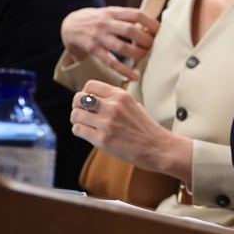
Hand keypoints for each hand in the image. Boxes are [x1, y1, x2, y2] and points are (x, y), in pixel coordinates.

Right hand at [60, 6, 158, 82]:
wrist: (69, 25)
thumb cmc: (95, 20)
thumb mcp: (109, 12)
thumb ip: (126, 18)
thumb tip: (150, 26)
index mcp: (113, 12)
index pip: (136, 14)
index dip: (150, 23)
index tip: (160, 31)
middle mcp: (106, 23)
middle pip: (130, 30)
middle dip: (145, 40)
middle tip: (154, 47)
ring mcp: (99, 36)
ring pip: (121, 46)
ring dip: (137, 53)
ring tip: (145, 57)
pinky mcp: (93, 49)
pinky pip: (110, 61)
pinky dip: (123, 70)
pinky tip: (134, 76)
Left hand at [69, 80, 191, 180]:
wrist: (158, 148)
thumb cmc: (146, 129)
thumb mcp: (134, 105)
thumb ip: (115, 101)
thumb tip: (95, 100)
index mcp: (121, 95)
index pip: (90, 86)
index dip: (85, 93)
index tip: (87, 102)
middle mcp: (113, 106)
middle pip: (78, 98)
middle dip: (77, 106)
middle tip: (83, 114)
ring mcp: (107, 123)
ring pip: (75, 115)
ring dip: (77, 120)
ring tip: (85, 125)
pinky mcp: (102, 140)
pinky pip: (78, 130)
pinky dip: (79, 131)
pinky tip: (88, 134)